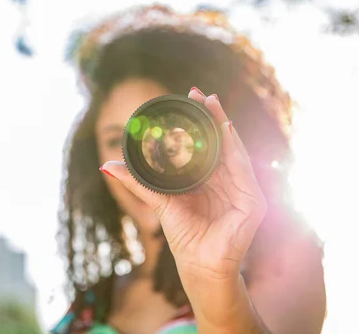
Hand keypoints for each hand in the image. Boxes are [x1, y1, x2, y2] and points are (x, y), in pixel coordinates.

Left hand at [99, 88, 267, 282]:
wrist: (199, 266)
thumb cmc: (184, 235)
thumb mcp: (158, 201)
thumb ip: (137, 182)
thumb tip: (106, 164)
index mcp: (211, 178)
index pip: (209, 143)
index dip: (201, 121)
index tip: (190, 97)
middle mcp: (229, 179)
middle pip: (223, 141)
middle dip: (213, 115)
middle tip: (200, 93)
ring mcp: (243, 189)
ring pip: (235, 149)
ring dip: (224, 125)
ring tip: (212, 103)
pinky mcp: (252, 201)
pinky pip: (244, 170)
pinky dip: (236, 149)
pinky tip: (227, 129)